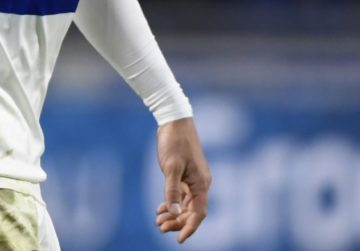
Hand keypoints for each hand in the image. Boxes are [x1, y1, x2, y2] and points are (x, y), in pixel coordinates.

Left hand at [155, 117, 210, 242]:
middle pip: (192, 211)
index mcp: (201, 183)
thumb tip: (174, 211)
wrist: (175, 121)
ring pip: (186, 204)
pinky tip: (161, 208)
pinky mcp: (186, 174)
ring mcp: (194, 179)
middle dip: (177, 222)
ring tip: (158, 221)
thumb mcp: (171, 166)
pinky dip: (172, 203)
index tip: (179, 239)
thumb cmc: (174, 142)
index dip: (189, 227)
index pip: (199, 213)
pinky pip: (182, 195)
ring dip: (174, 214)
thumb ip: (172, 190)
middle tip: (159, 227)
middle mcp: (201, 184)